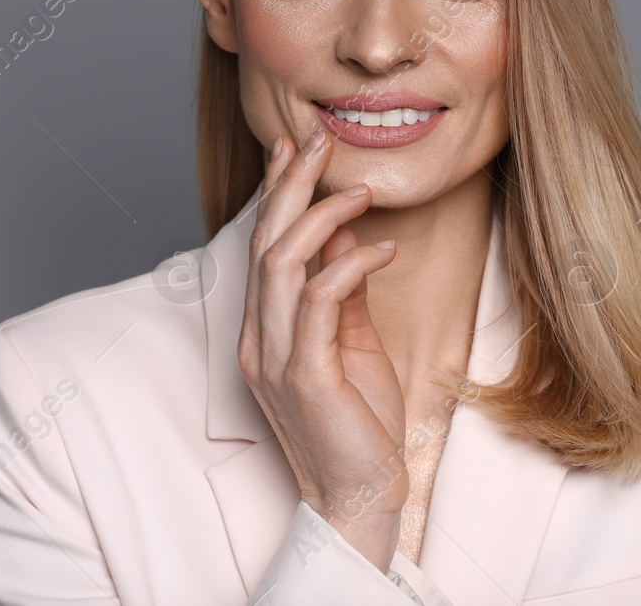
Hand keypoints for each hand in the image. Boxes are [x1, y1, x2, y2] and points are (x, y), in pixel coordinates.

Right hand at [237, 128, 406, 571]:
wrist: (358, 498)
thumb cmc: (358, 426)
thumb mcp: (352, 344)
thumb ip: (343, 292)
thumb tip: (343, 236)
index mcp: (264, 331)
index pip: (261, 246)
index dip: (273, 194)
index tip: (290, 149)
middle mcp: (258, 339)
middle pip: (264, 243)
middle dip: (289, 186)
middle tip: (317, 142)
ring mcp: (274, 357)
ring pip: (280, 264)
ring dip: (319, 217)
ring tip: (358, 190)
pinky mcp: (304, 375)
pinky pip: (321, 302)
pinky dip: (350, 265)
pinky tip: (382, 248)